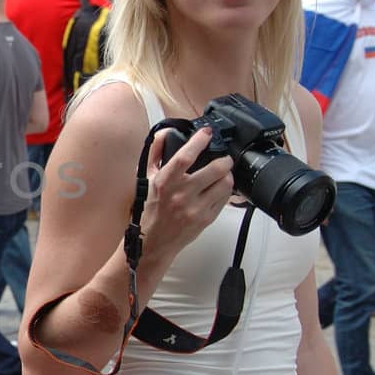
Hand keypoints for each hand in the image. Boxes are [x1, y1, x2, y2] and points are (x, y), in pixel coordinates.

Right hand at [140, 129, 232, 259]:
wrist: (153, 241)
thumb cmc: (150, 209)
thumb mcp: (147, 178)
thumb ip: (155, 153)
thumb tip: (165, 133)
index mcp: (165, 182)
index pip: (185, 157)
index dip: (198, 142)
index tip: (206, 134)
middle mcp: (181, 195)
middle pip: (214, 169)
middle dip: (224, 160)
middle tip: (224, 158)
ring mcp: (195, 208)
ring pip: (225, 184)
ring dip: (227, 175)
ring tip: (222, 174)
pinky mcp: (206, 219)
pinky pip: (225, 199)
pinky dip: (225, 191)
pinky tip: (217, 189)